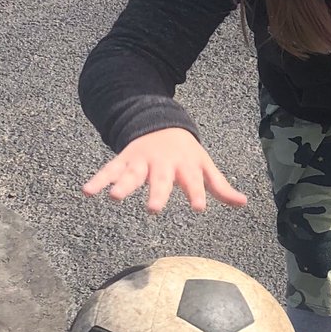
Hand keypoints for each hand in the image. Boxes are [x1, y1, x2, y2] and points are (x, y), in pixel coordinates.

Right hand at [82, 128, 246, 213]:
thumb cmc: (186, 152)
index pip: (193, 182)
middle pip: (160, 180)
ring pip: (132, 174)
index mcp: (185, 166)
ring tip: (114, 197)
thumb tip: (243, 203)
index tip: (198, 207)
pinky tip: (87, 191)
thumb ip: (220, 187)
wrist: (160, 122)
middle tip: (153, 209)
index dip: (196, 193)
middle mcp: (162, 164)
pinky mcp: (124, 160)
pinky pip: (109, 170)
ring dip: (123, 184)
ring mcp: (141, 162)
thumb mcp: (205, 165)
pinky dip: (99, 179)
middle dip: (157, 193)